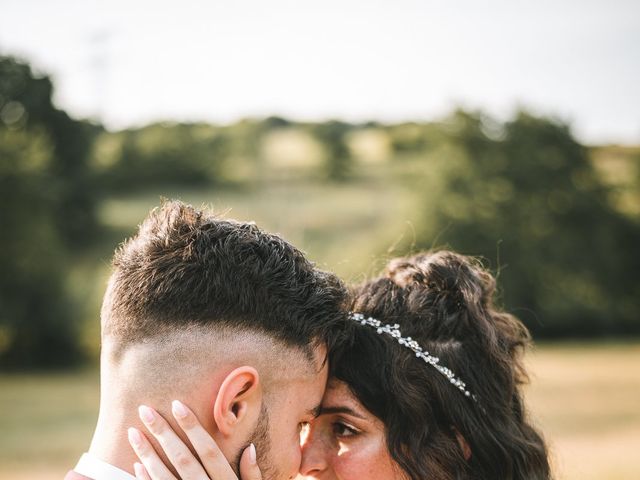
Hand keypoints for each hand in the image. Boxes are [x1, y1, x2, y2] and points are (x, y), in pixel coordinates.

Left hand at [128, 400, 261, 479]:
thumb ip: (253, 475)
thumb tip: (250, 448)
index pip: (208, 449)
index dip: (192, 426)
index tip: (177, 404)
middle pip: (182, 458)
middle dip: (163, 432)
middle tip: (145, 410)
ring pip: (165, 477)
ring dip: (147, 454)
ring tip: (132, 433)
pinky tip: (135, 466)